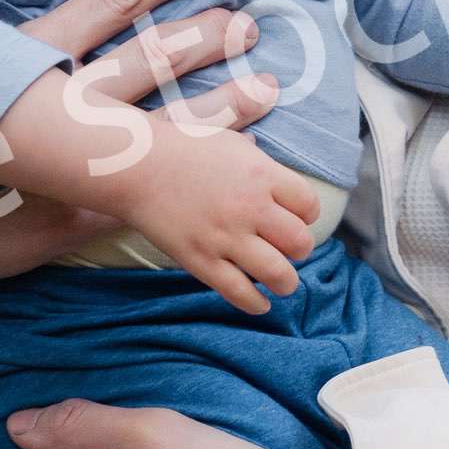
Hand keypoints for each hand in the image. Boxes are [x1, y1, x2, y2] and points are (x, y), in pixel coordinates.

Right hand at [0, 0, 273, 367]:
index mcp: (21, 60)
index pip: (111, 3)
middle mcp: (54, 109)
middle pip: (149, 59)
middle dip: (207, 36)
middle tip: (252, 20)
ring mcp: (70, 167)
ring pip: (163, 127)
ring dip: (220, 105)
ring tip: (268, 85)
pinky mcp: (78, 217)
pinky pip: (149, 193)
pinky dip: (192, 178)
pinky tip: (231, 171)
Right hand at [116, 113, 330, 315]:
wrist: (139, 166)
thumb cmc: (186, 149)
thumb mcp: (233, 143)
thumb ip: (261, 162)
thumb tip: (274, 169)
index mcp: (263, 175)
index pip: (308, 204)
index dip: (308, 214)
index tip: (301, 218)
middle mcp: (250, 208)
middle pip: (299, 241)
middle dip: (302, 250)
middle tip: (294, 250)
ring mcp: (226, 237)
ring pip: (277, 273)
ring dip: (287, 282)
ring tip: (284, 283)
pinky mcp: (201, 260)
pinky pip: (238, 291)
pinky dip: (255, 303)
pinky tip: (261, 304)